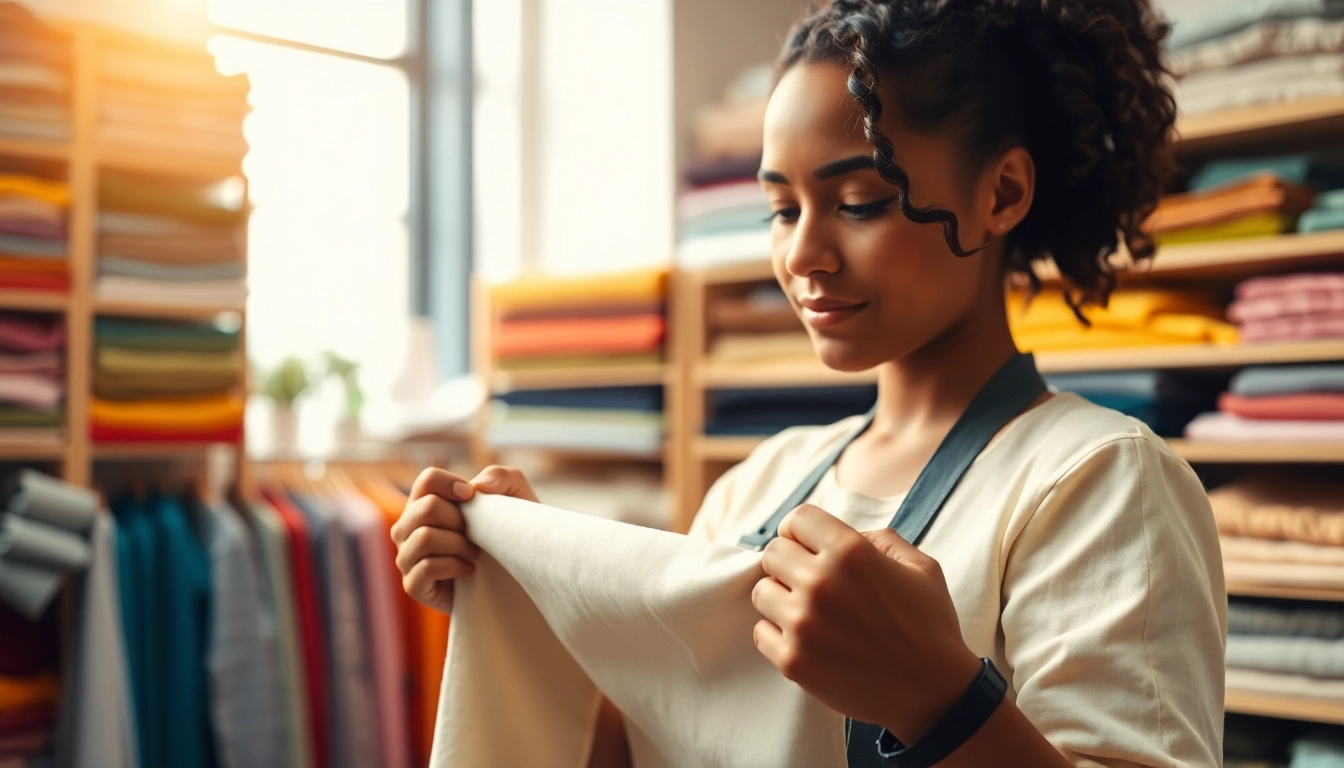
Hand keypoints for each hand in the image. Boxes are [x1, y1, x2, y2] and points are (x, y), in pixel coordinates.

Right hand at [390, 465, 538, 613]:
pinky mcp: (413, 584)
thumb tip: (477, 486)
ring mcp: (406, 556)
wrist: (512, 578)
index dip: (451, 484)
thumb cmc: (506, 532)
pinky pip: (427, 567)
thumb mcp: (514, 496)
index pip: (427, 479)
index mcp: (424, 502)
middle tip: (476, 534)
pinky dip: (454, 567)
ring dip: (459, 544)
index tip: (472, 497)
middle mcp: (408, 527)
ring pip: (424, 537)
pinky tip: (469, 570)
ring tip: (475, 553)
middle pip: (426, 508)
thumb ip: (501, 476)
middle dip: (460, 520)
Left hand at [750, 503, 981, 744]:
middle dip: (790, 563)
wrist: (934, 693)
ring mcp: (803, 623)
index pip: (797, 519)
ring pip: (762, 592)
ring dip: (781, 598)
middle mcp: (821, 582)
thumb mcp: (921, 568)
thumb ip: (881, 539)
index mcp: (851, 552)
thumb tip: (848, 535)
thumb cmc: (930, 627)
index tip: (809, 547)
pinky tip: (805, 639)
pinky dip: (778, 634)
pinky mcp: (792, 660)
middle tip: (810, 583)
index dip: (802, 531)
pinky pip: (761, 632)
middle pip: (773, 553)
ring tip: (809, 613)